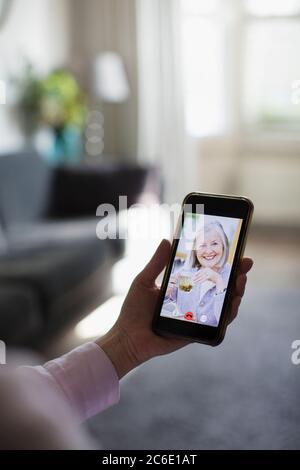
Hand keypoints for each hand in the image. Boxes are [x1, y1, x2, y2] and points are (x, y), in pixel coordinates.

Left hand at [96, 239, 252, 378]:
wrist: (127, 338)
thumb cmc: (133, 310)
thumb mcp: (144, 281)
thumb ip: (157, 263)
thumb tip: (166, 240)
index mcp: (184, 289)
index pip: (208, 274)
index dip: (224, 265)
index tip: (235, 252)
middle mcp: (194, 302)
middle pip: (222, 288)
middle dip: (237, 276)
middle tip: (245, 264)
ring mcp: (198, 318)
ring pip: (225, 306)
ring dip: (237, 293)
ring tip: (240, 281)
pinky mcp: (198, 333)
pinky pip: (218, 325)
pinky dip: (228, 315)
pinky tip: (233, 304)